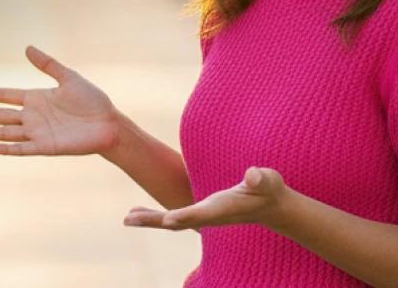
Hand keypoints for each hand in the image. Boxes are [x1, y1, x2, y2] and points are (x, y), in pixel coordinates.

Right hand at [0, 46, 124, 155]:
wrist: (110, 124)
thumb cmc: (93, 101)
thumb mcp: (68, 77)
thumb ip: (47, 64)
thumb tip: (26, 48)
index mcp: (35, 98)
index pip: (3, 95)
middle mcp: (32, 116)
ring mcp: (37, 132)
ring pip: (3, 131)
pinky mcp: (46, 147)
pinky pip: (21, 148)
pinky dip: (5, 148)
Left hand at [124, 167, 288, 230]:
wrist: (270, 206)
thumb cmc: (268, 190)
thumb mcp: (267, 180)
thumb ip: (261, 179)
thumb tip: (254, 175)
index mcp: (221, 209)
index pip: (201, 214)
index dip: (184, 215)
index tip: (167, 219)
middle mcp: (208, 216)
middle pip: (177, 221)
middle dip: (154, 221)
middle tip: (129, 219)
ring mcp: (202, 216)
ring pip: (171, 221)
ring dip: (149, 220)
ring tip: (127, 218)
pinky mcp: (199, 212)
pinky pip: (172, 217)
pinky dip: (154, 216)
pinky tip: (137, 211)